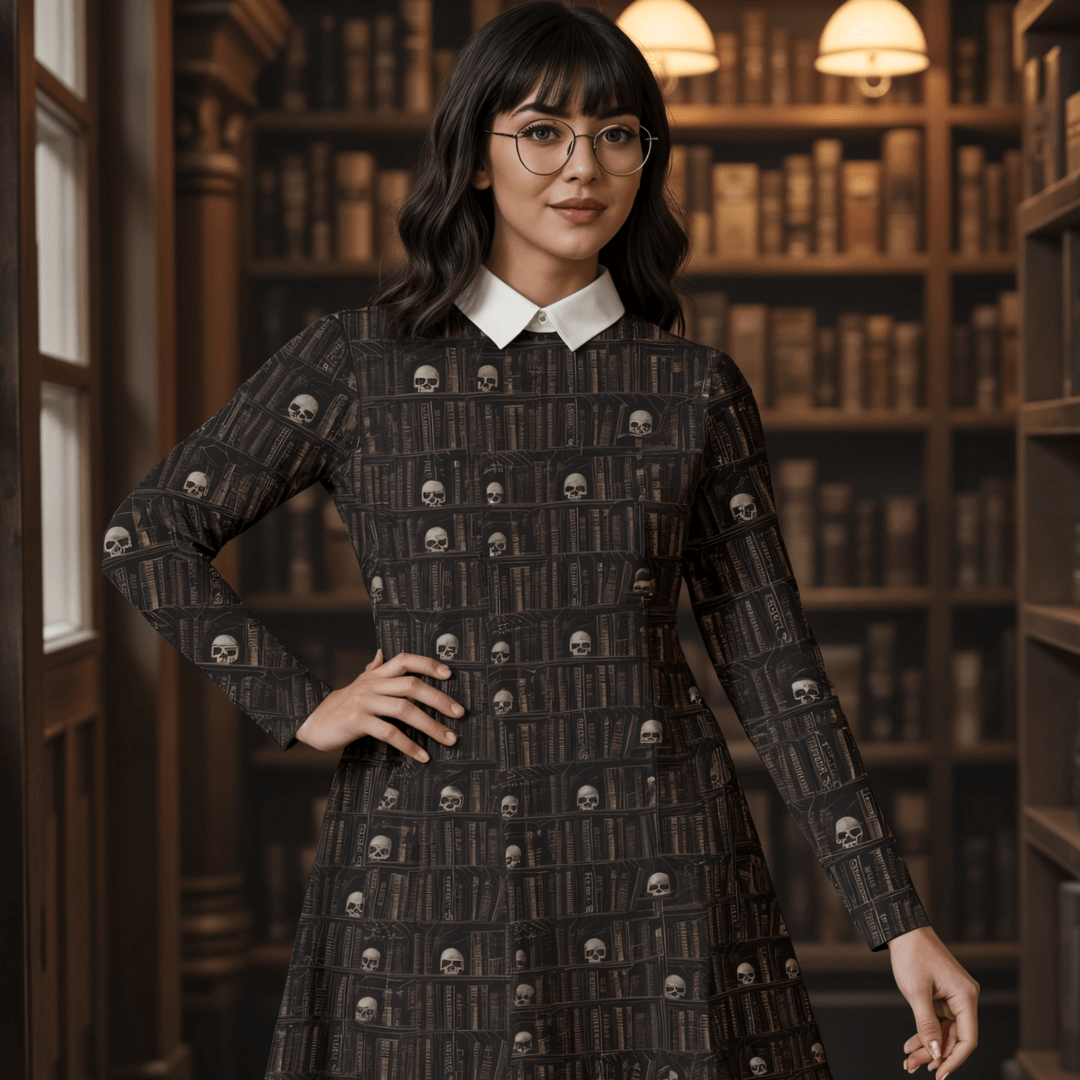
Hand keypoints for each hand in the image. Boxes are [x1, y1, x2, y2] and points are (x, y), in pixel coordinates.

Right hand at [294, 648, 464, 758]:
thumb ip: (373, 669)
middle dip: (439, 699)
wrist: (311, 720)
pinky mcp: (357, 721)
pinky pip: (389, 732)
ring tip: (449, 739)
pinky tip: (422, 755)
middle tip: (459, 713)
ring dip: (431, 726)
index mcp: (376, 674)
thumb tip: (381, 653)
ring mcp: (365, 702)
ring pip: (405, 709)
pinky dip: (409, 745)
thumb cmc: (342, 704)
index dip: (428, 663)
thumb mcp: (358, 684)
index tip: (450, 674)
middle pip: (412, 685)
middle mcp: (373, 684)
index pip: (405, 660)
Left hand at [890, 925, 978, 1076]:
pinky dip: (925, 1032)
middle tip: (913, 1066)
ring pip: (944, 1031)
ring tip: (908, 1059)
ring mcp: (953, 997)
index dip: (954, 1059)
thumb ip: (927, 1024)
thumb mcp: (916, 992)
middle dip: (934, 1054)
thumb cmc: (912, 954)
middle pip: (954, 1037)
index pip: (968, 1039)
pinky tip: (911, 1044)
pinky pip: (937, 1020)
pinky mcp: (942, 995)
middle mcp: (964, 998)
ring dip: (927, 1045)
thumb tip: (935, 1052)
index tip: (939, 1074)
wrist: (903, 929)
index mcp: (966, 996)